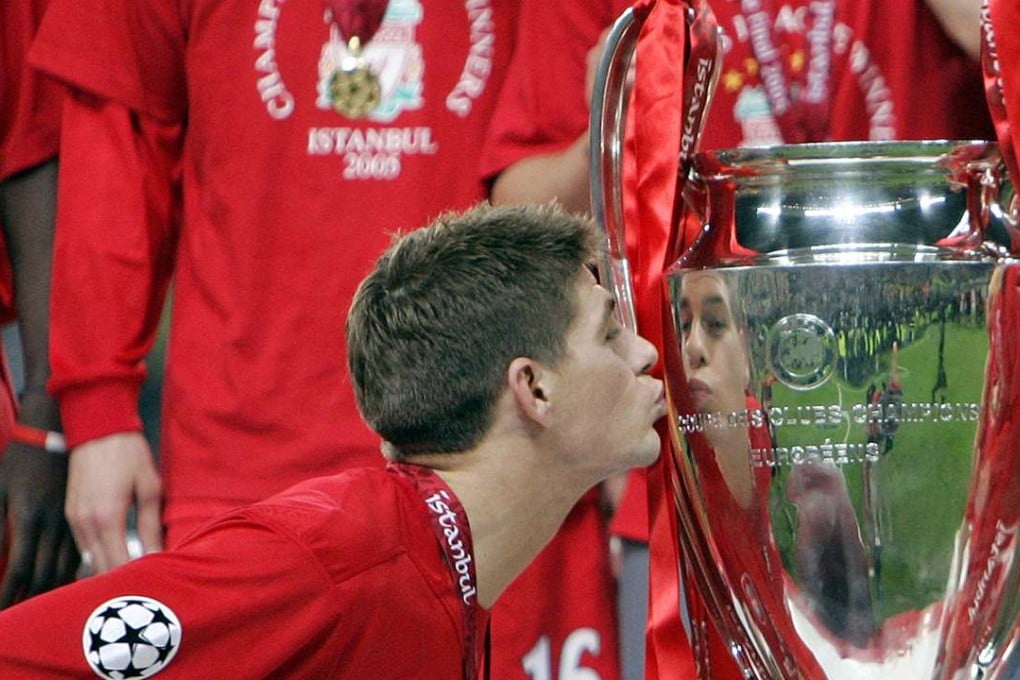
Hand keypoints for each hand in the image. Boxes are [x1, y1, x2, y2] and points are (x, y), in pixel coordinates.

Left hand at [0, 441, 77, 607]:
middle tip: (21, 614)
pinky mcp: (89, 515)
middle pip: (46, 575)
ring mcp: (77, 521)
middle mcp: (55, 524)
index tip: (3, 611)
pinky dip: (73, 572)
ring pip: (68, 567)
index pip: (20, 570)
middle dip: (32, 598)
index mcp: (29, 517)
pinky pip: (82, 553)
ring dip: (55, 589)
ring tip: (44, 605)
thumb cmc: (27, 455)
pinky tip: (66, 581)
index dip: (10, 594)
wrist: (69, 428)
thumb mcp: (0, 487)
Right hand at [65, 432, 162, 573]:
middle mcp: (85, 524)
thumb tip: (158, 554)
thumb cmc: (129, 454)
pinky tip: (117, 552)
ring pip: (90, 559)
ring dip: (109, 568)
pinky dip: (99, 554)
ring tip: (134, 570)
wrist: (98, 428)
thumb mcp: (150, 487)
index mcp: (107, 518)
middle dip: (122, 579)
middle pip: (101, 568)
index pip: (118, 564)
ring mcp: (74, 520)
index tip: (154, 582)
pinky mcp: (70, 514)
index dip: (135, 578)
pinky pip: (83, 545)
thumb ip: (152, 525)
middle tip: (146, 581)